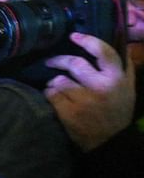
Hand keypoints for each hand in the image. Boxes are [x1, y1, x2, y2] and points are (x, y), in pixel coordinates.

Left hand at [43, 33, 134, 150]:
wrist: (109, 141)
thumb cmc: (117, 111)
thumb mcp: (128, 88)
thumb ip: (124, 67)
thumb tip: (120, 41)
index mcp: (117, 78)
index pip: (103, 51)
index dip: (87, 40)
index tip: (74, 36)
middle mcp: (101, 86)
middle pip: (74, 63)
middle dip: (59, 60)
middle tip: (51, 61)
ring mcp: (83, 99)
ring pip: (59, 79)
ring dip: (54, 81)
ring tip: (56, 86)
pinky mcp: (67, 111)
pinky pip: (50, 94)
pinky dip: (49, 93)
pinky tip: (54, 97)